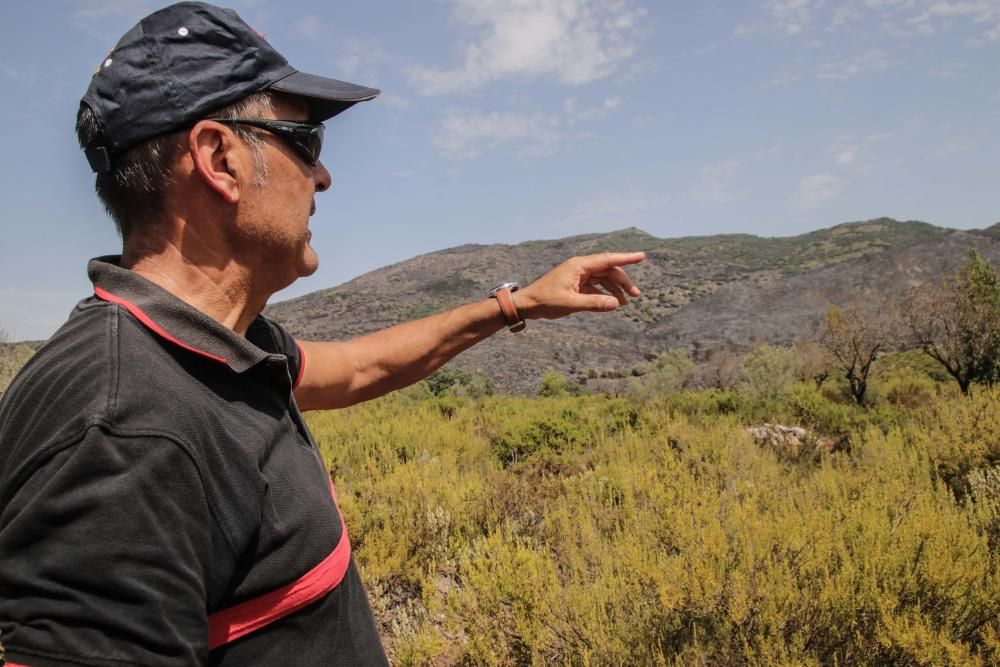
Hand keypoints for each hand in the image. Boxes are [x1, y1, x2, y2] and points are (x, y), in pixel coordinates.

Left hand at [515, 252, 644, 319]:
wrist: (527, 304)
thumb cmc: (545, 301)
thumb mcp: (571, 303)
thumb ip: (594, 303)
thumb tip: (616, 304)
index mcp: (579, 265)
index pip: (608, 259)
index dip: (626, 258)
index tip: (642, 256)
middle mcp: (580, 267)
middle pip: (608, 270)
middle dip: (623, 281)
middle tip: (635, 295)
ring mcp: (578, 276)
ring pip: (603, 279)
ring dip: (614, 289)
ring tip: (625, 303)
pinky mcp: (575, 285)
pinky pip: (595, 286)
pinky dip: (604, 294)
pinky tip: (611, 303)